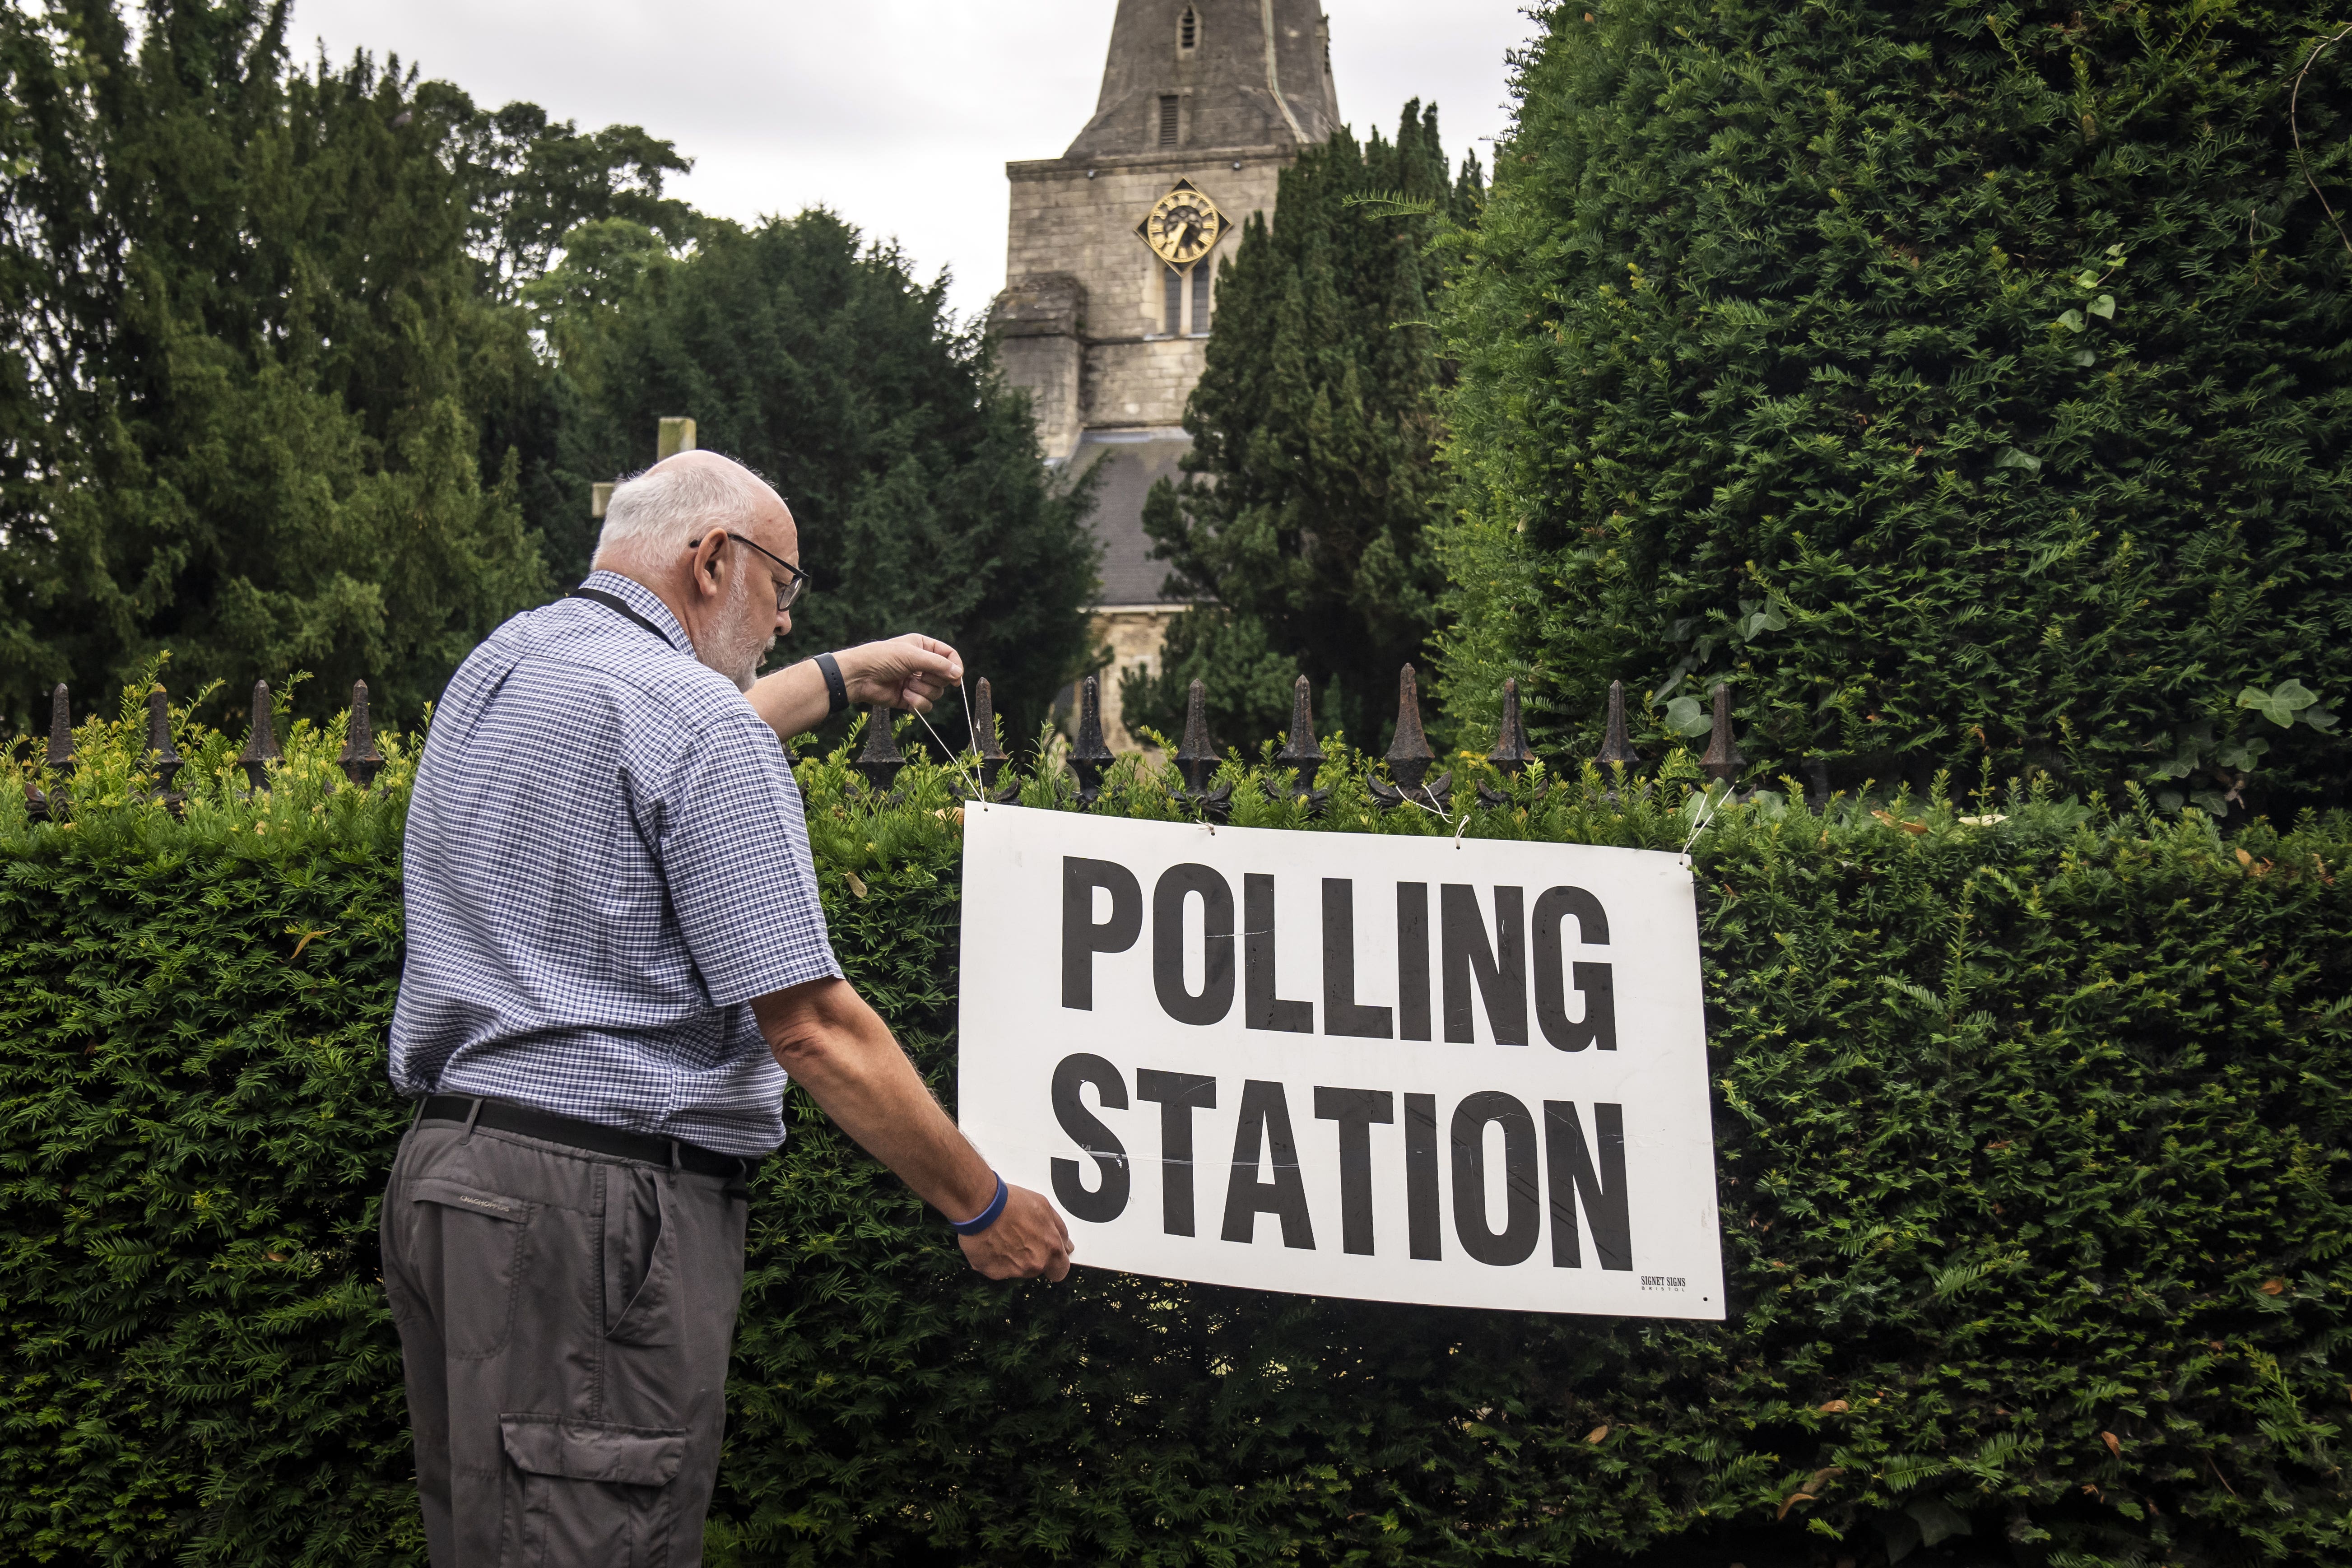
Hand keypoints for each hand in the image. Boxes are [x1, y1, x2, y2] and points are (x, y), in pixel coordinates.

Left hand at [836, 634, 962, 714]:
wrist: (859, 677)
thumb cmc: (882, 658)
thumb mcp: (912, 655)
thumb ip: (938, 664)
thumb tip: (958, 674)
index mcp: (923, 647)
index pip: (949, 655)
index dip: (955, 666)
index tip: (956, 678)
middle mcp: (922, 664)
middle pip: (945, 677)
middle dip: (932, 679)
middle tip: (919, 676)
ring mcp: (916, 682)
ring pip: (936, 693)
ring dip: (923, 691)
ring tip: (907, 686)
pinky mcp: (910, 698)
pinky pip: (926, 705)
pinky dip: (917, 703)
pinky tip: (905, 696)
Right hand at [957, 1185, 1072, 1280]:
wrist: (981, 1205)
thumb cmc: (1012, 1202)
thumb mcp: (1045, 1208)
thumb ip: (1059, 1230)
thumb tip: (1067, 1246)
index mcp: (1050, 1249)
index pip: (1060, 1270)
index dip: (1055, 1262)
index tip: (1048, 1255)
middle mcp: (1033, 1264)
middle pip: (1037, 1268)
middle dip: (1032, 1256)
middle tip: (1020, 1236)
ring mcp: (1013, 1271)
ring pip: (1018, 1269)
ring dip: (1013, 1257)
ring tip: (1002, 1235)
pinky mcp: (992, 1272)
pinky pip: (998, 1268)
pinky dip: (996, 1258)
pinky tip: (990, 1241)